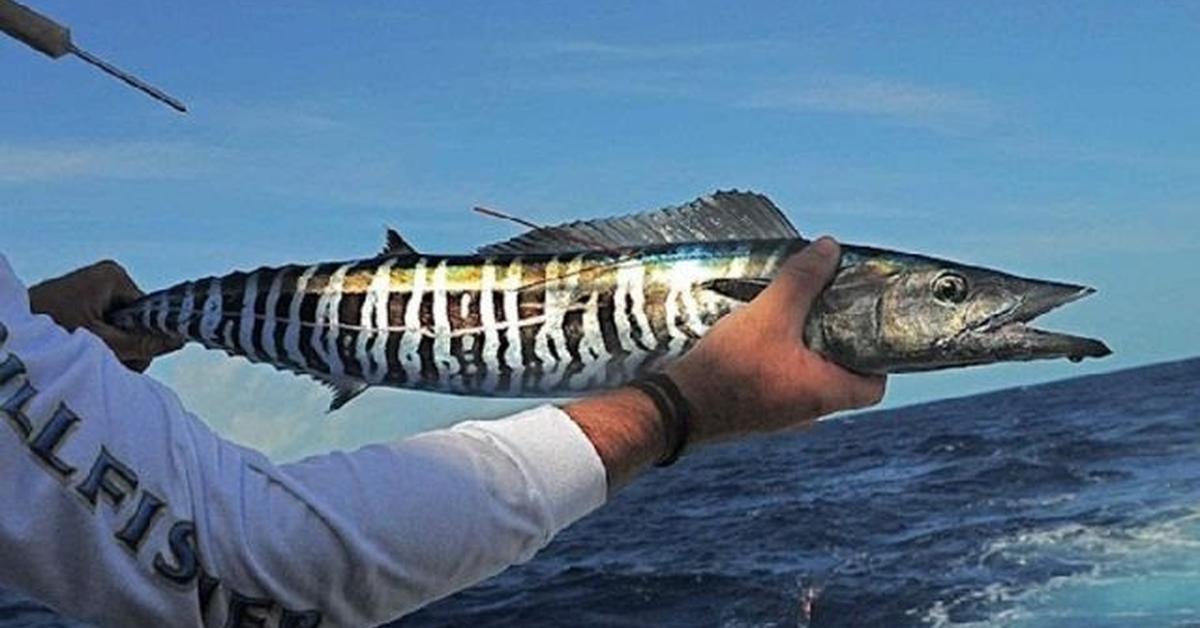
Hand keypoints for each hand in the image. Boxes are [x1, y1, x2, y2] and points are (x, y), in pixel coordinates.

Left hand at [27, 260, 182, 371]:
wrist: (6, 333)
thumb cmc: (50, 331)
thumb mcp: (101, 343)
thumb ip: (142, 344)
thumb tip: (181, 340)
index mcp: (113, 277)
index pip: (150, 312)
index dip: (144, 338)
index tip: (129, 358)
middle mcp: (107, 278)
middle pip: (138, 320)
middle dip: (128, 347)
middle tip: (107, 363)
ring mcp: (96, 289)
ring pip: (124, 327)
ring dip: (114, 349)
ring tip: (93, 360)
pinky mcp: (85, 302)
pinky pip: (108, 325)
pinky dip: (102, 344)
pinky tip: (88, 354)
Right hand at [565, 237, 884, 493]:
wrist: (675, 408)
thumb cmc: (729, 367)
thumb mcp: (771, 313)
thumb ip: (802, 279)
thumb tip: (830, 248)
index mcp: (825, 394)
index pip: (874, 386)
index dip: (877, 357)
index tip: (863, 325)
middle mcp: (808, 411)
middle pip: (840, 377)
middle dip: (834, 342)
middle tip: (824, 307)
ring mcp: (779, 415)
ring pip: (806, 378)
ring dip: (801, 350)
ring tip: (788, 315)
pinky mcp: (752, 411)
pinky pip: (777, 383)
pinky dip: (775, 360)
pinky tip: (756, 334)